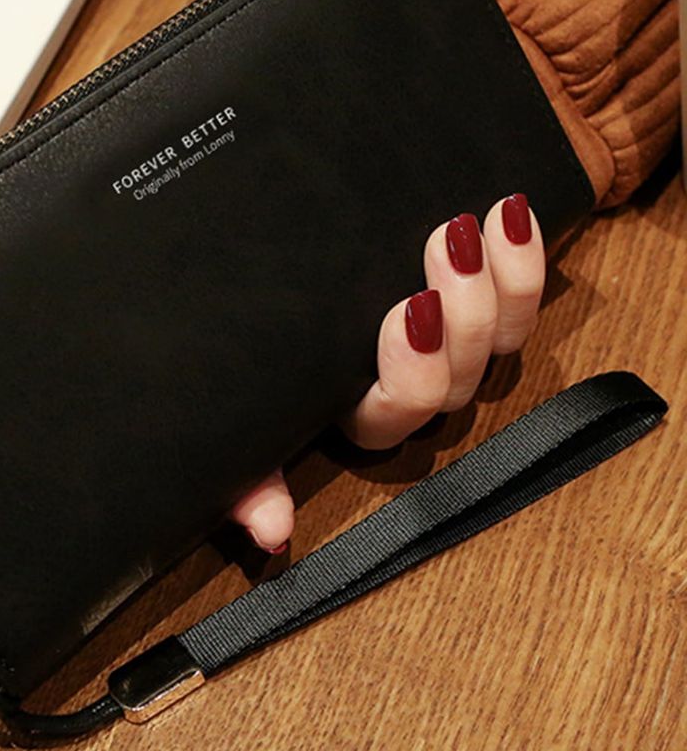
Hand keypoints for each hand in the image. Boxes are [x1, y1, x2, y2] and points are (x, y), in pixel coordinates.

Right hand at [230, 194, 544, 551]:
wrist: (252, 263)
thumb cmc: (233, 341)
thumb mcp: (228, 407)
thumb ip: (248, 477)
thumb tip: (271, 534)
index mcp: (353, 411)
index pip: (394, 414)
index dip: (413, 371)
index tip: (410, 311)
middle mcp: (409, 386)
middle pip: (458, 374)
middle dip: (462, 312)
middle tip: (447, 245)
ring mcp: (449, 347)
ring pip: (500, 340)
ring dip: (500, 285)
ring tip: (480, 226)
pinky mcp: (480, 302)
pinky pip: (520, 301)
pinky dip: (522, 262)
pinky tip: (511, 215)